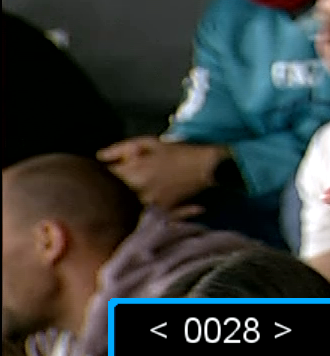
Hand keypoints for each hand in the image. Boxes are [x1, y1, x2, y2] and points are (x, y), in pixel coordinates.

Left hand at [98, 138, 224, 209]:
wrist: (206, 166)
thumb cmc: (178, 151)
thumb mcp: (150, 142)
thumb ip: (121, 148)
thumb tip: (99, 156)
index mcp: (135, 169)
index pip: (105, 176)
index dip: (98, 175)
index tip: (97, 174)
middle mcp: (140, 187)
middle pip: (113, 194)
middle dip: (106, 191)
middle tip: (102, 189)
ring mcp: (151, 201)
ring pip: (126, 206)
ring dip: (121, 203)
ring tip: (120, 199)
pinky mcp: (162, 209)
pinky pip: (144, 213)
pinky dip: (137, 212)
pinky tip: (137, 207)